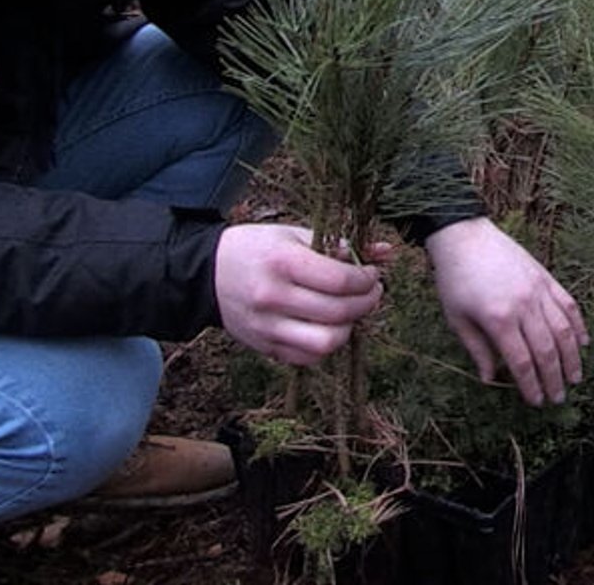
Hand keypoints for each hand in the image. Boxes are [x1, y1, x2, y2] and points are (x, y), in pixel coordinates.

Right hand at [214, 223, 384, 366]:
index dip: (366, 280)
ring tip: (350, 311)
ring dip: (349, 328)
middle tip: (371, 292)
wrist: (206, 275)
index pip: (340, 280)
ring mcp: (267, 327)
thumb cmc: (257, 249)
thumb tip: (386, 252)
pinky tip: (328, 325)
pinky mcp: (264, 347)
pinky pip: (308, 358)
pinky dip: (326, 345)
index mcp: (281, 262)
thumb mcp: (295, 235)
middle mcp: (273, 298)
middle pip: (338, 312)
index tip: (372, 274)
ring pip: (326, 343)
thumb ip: (342, 245)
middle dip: (366, 303)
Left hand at [424, 217, 588, 405]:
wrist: (464, 237)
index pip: (522, 362)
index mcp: (498, 319)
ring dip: (572, 357)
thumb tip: (490, 379)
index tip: (537, 402)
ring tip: (575, 378)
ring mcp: (538, 290)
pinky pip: (568, 305)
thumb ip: (477, 350)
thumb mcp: (457, 319)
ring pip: (564, 330)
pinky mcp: (546, 277)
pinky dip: (578, 325)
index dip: (532, 385)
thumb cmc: (454, 280)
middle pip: (547, 350)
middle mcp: (524, 306)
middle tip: (559, 398)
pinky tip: (583, 343)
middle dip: (554, 378)